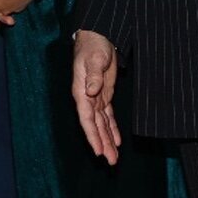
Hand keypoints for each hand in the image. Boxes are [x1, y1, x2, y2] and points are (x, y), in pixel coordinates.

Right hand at [71, 30, 122, 164]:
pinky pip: (107, 116)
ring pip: (101, 124)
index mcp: (81, 92)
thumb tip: (91, 91)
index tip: (99, 151)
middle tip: (110, 161)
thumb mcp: (94, 58)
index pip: (87, 119)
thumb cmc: (93, 46)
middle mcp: (86, 98)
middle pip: (94, 126)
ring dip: (107, 140)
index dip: (93, 135)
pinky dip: (112, 129)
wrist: (97, 36)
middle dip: (102, 144)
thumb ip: (93, 75)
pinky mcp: (103, 95)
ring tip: (113, 158)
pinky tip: (116, 141)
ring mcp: (95, 98)